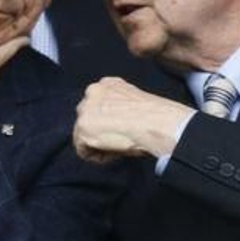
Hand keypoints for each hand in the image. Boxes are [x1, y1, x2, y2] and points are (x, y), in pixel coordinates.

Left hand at [73, 77, 192, 162]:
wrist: (157, 123)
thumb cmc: (154, 116)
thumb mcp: (133, 100)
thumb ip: (118, 105)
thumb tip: (115, 121)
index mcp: (106, 83)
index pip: (97, 105)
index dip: (108, 121)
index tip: (119, 130)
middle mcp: (92, 92)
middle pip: (86, 117)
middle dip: (98, 131)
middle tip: (116, 141)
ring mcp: (85, 110)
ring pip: (83, 134)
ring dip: (97, 144)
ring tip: (117, 147)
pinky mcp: (83, 128)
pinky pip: (83, 150)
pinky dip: (97, 156)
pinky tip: (114, 153)